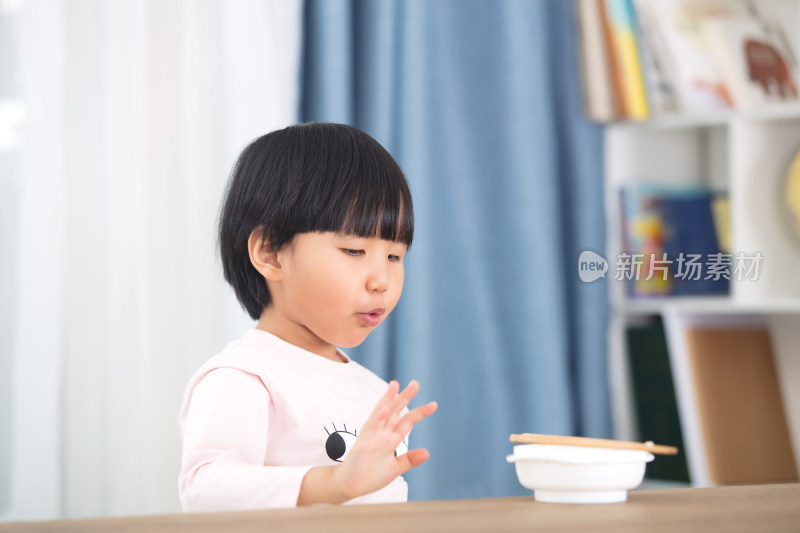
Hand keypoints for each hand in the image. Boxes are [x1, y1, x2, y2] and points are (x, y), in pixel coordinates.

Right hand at [333, 380, 437, 500]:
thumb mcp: (395, 468)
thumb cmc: (370, 476)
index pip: (407, 422)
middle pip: (395, 411)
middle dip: (405, 397)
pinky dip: (377, 418)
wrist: (351, 486)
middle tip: (415, 383)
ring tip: (395, 385)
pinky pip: (370, 427)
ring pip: (382, 413)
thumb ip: (409, 460)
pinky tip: (385, 409)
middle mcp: (382, 433)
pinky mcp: (363, 442)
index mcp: (391, 439)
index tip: (433, 404)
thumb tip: (427, 452)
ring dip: (388, 399)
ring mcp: (372, 436)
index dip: (420, 413)